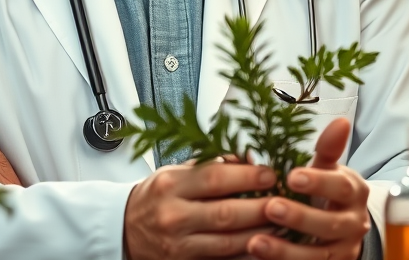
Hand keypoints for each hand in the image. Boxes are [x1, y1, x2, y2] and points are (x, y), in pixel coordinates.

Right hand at [125, 161, 276, 259]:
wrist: (123, 230)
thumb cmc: (155, 197)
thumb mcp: (175, 172)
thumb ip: (208, 165)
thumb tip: (247, 158)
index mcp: (170, 185)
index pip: (215, 177)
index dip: (248, 175)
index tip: (271, 173)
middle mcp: (173, 215)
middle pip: (227, 212)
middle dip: (261, 206)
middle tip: (285, 198)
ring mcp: (178, 245)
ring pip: (229, 242)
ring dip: (260, 232)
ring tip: (282, 222)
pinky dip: (246, 253)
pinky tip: (263, 244)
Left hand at [248, 119, 370, 259]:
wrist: (344, 227)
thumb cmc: (328, 191)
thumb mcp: (329, 168)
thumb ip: (329, 148)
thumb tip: (341, 121)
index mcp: (354, 193)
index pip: (340, 187)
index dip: (318, 182)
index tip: (292, 176)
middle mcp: (353, 224)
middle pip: (329, 224)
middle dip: (299, 217)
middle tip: (271, 207)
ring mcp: (343, 250)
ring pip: (318, 255)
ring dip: (286, 250)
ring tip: (256, 242)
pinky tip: (260, 255)